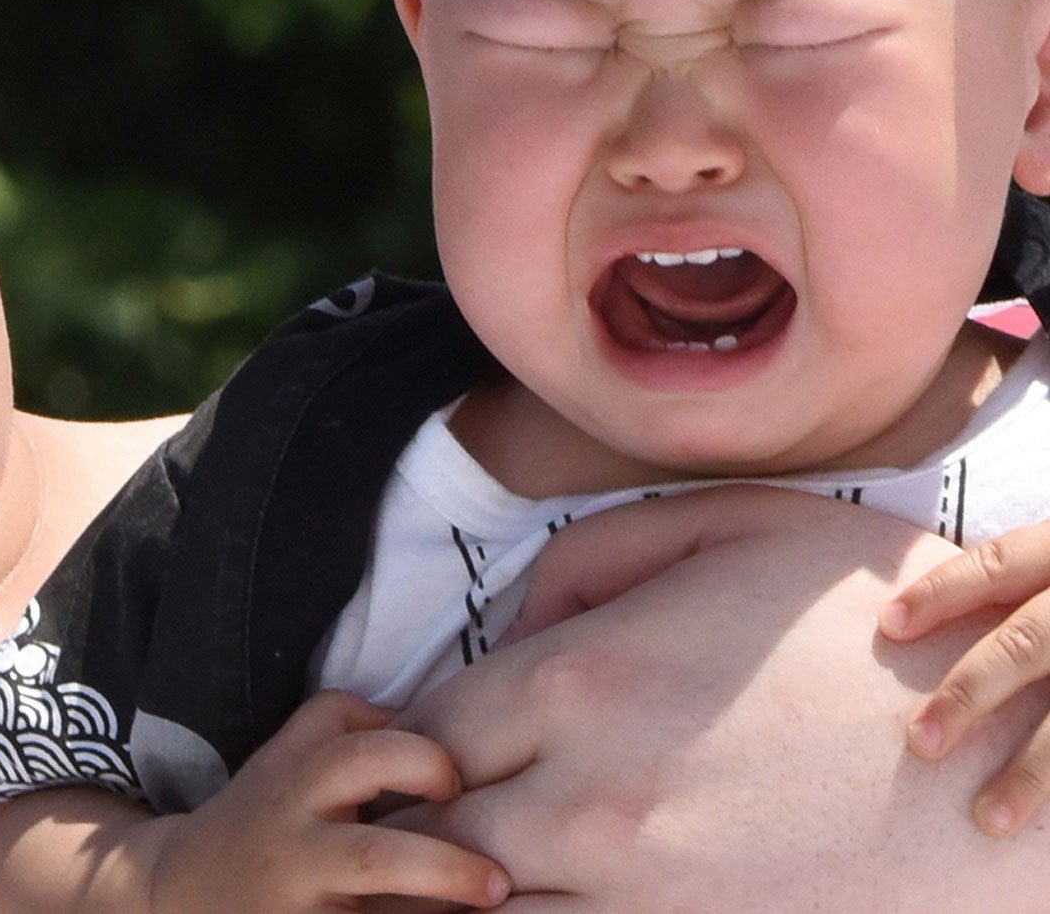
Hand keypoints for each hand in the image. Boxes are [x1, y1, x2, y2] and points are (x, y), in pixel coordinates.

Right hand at [0, 689, 507, 913]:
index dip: (419, 759)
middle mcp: (296, 848)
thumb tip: (431, 710)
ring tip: (489, 909)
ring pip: (374, 906)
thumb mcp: (286, 756)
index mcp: (297, 785)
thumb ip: (343, 722)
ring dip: (435, 906)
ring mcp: (298, 904)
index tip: (457, 780)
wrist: (175, 892)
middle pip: (377, 855)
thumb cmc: (258, 819)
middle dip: (444, 865)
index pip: (358, 755)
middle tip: (495, 878)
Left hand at [381, 497, 1048, 910]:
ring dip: (473, 898)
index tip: (444, 751)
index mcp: (584, 683)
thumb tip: (516, 624)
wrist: (1023, 761)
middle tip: (456, 820)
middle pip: (436, 842)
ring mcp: (645, 903)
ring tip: (499, 872)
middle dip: (430, 831)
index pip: (427, 731)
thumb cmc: (881, 633)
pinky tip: (572, 901)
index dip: (418, 745)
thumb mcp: (736, 530)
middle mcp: (591, 804)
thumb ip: (591, 556)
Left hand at [882, 519, 1049, 835]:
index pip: (997, 566)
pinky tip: (1048, 830)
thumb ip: (1010, 581)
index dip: (940, 591)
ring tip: (989, 820)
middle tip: (919, 743)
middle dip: (970, 692)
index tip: (887, 626)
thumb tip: (899, 619)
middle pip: (1026, 644)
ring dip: (1033, 772)